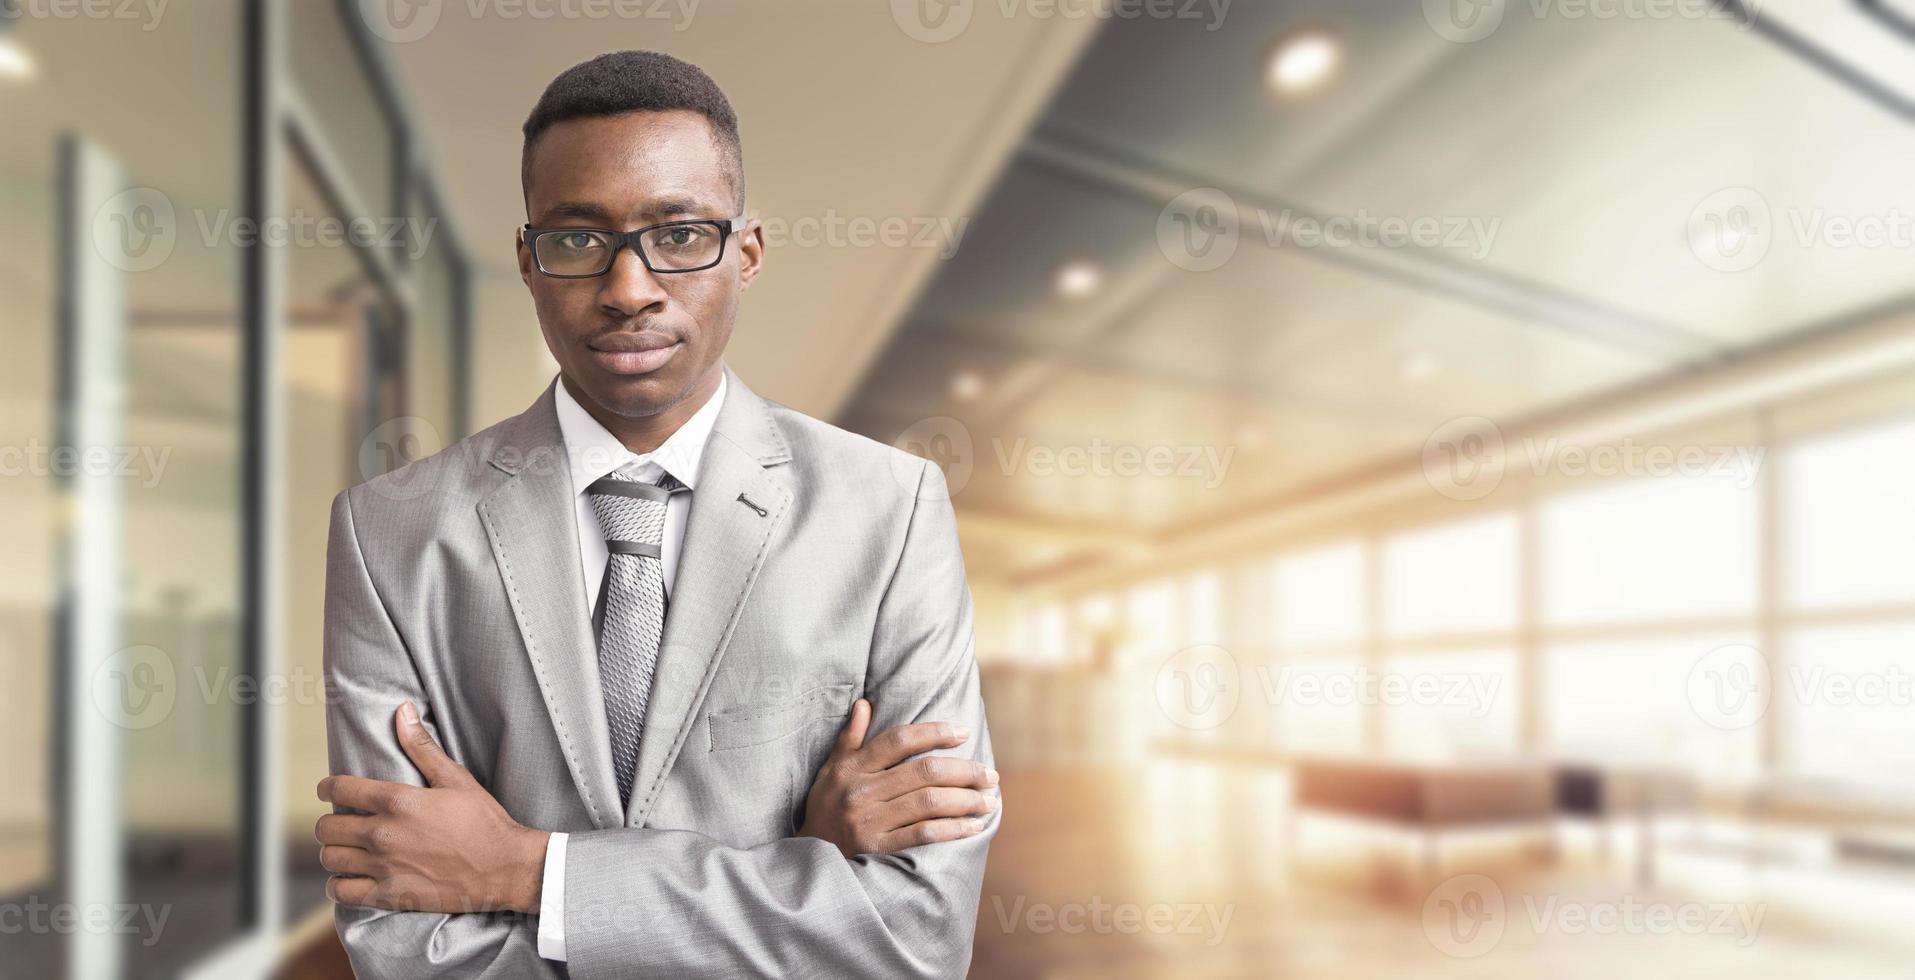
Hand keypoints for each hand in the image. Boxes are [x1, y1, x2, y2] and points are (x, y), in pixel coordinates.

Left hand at [315, 702, 548, 913]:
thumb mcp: (455, 778)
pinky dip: (339, 884)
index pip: (340, 789)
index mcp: (397, 801)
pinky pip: (341, 892)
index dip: (327, 788)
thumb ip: (422, 747)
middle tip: (341, 822)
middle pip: (328, 827)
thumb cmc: (483, 820)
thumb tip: (402, 711)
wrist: (504, 868)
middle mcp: (383, 834)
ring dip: (334, 852)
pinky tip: (350, 877)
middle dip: (330, 822)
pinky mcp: (388, 895)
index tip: (328, 790)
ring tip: (346, 849)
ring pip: (330, 858)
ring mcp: (384, 867)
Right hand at [797, 698, 998, 857]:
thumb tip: (865, 703)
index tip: (963, 732)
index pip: (899, 740)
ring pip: (928, 802)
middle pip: (923, 772)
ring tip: (989, 800)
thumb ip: (850, 738)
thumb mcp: (830, 769)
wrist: (807, 857)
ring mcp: (870, 820)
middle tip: (990, 774)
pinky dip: (952, 829)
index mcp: (852, 767)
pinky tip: (973, 826)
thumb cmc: (824, 807)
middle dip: (964, 771)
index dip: (934, 733)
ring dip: (965, 800)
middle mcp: (862, 791)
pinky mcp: (878, 847)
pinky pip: (923, 834)